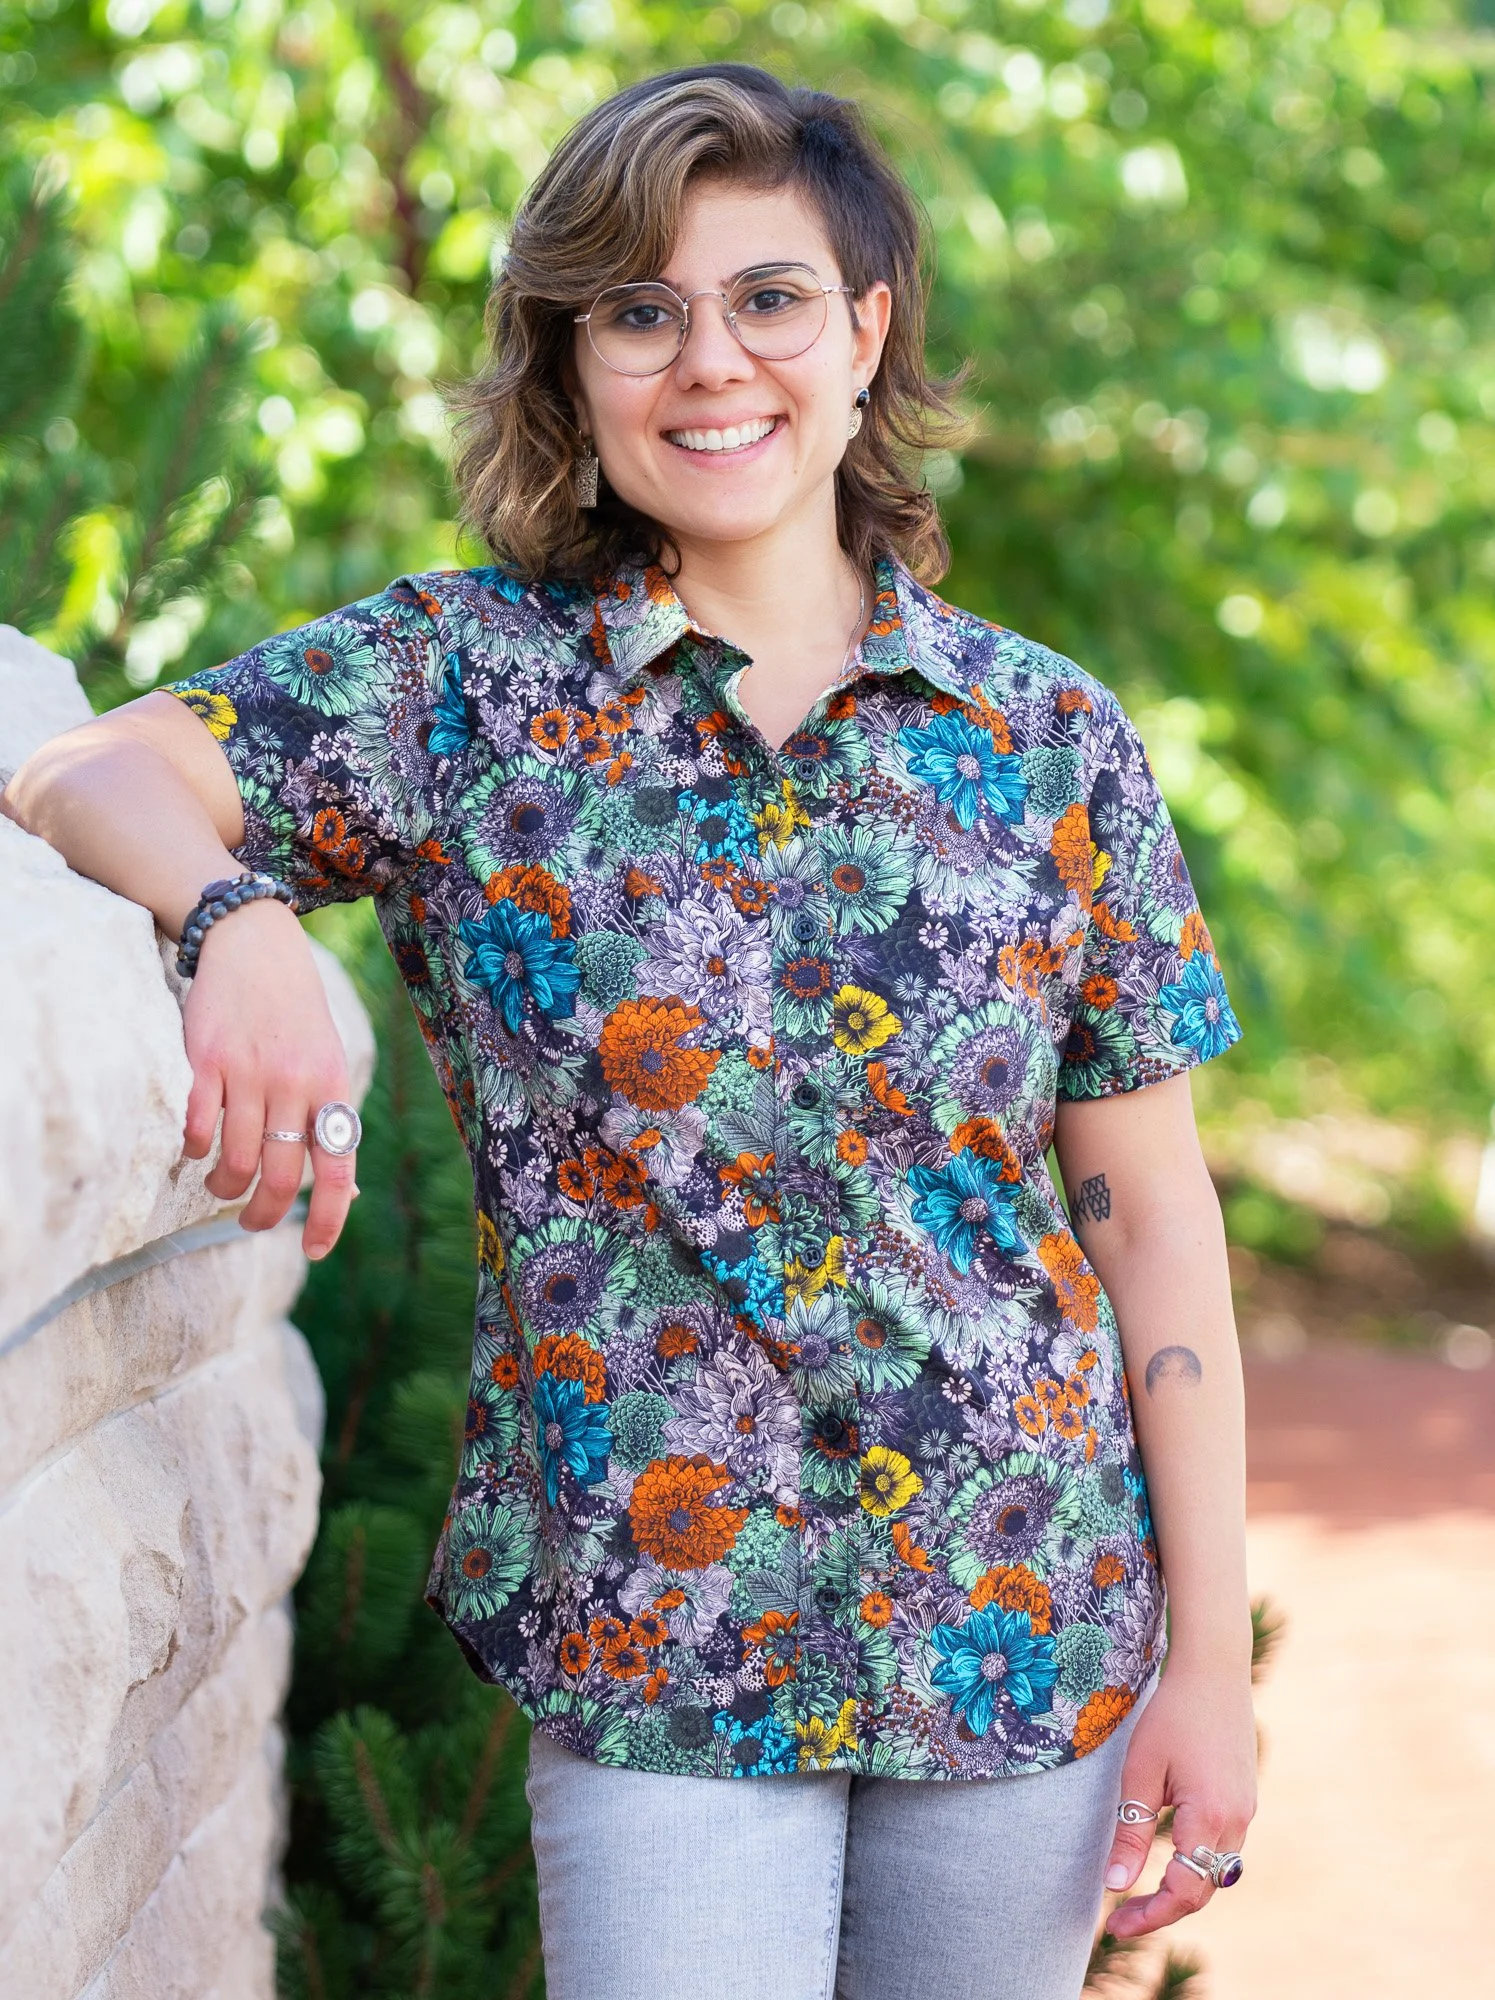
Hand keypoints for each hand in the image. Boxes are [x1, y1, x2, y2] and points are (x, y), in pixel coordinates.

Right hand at [181, 897, 358, 1261]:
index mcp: (333, 1087)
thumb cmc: (295, 1016)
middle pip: (283, 1175)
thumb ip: (329, 1118)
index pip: (338, 1167)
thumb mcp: (328, 1060)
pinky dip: (195, 1150)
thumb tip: (344, 1189)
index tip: (314, 1251)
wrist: (256, 947)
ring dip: (225, 1187)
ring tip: (220, 1186)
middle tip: (250, 1222)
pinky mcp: (208, 1060)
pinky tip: (196, 1150)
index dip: (328, 1216)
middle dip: (264, 1214)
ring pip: (237, 1159)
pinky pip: (199, 1126)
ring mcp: (251, 1072)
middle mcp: (296, 1084)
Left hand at [1102, 1661, 1256, 1939]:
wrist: (1214, 1670)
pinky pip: (1222, 1849)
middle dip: (1161, 1910)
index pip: (1183, 1892)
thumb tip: (1114, 1887)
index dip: (1149, 1916)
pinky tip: (1168, 1858)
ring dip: (1180, 1889)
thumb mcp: (1141, 1773)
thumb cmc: (1172, 1715)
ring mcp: (1246, 1812)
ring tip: (1138, 1896)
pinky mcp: (1245, 1800)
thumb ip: (1131, 1833)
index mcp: (1209, 1818)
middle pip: (1202, 1890)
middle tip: (1119, 1920)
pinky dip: (1196, 1864)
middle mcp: (1236, 1823)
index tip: (1114, 1926)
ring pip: (1215, 1873)